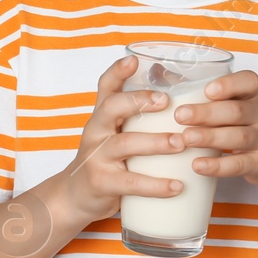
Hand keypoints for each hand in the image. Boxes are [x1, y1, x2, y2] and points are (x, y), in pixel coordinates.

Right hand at [58, 54, 191, 224]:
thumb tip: (179, 97)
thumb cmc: (106, 161)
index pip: (105, 87)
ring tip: (181, 143)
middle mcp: (96, 131)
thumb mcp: (115, 134)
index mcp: (102, 117)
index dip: (117, 72)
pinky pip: (131, 182)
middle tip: (167, 101)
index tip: (134, 60)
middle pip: (111, 107)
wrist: (75, 197)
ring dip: (156, 142)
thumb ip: (138, 119)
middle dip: (138, 101)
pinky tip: (177, 186)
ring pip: (124, 143)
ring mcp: (96, 157)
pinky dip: (156, 185)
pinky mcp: (102, 183)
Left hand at [173, 69, 257, 187]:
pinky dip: (218, 167)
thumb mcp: (232, 104)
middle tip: (179, 115)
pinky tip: (197, 166)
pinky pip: (239, 164)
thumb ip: (200, 90)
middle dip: (206, 113)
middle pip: (235, 111)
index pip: (248, 81)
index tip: (207, 89)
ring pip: (237, 136)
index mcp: (250, 95)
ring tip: (184, 138)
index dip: (229, 84)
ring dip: (209, 137)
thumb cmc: (244, 124)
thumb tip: (156, 72)